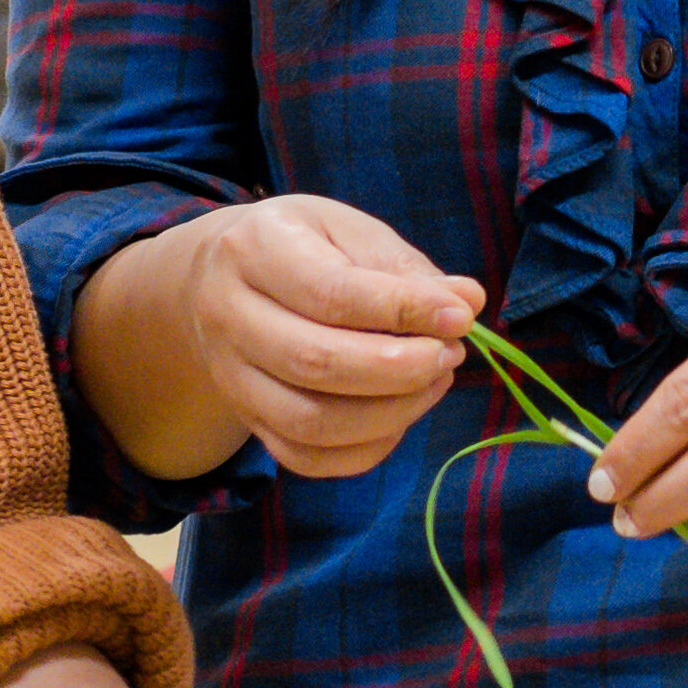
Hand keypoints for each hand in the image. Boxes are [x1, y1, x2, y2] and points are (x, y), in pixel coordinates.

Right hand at [150, 196, 480, 479]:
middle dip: (400, 369)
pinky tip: (402, 413)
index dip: (404, 310)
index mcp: (252, 250)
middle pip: (315, 363)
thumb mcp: (347, 230)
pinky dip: (366, 448)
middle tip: (450, 354)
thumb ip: (404, 268)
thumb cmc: (302, 247)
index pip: (330, 294)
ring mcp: (230, 376)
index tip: (460, 318)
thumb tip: (467, 302)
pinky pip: (305, 457)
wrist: (220, 279)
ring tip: (435, 379)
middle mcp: (227, 316)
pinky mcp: (246, 418)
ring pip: (309, 421)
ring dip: (390, 412)